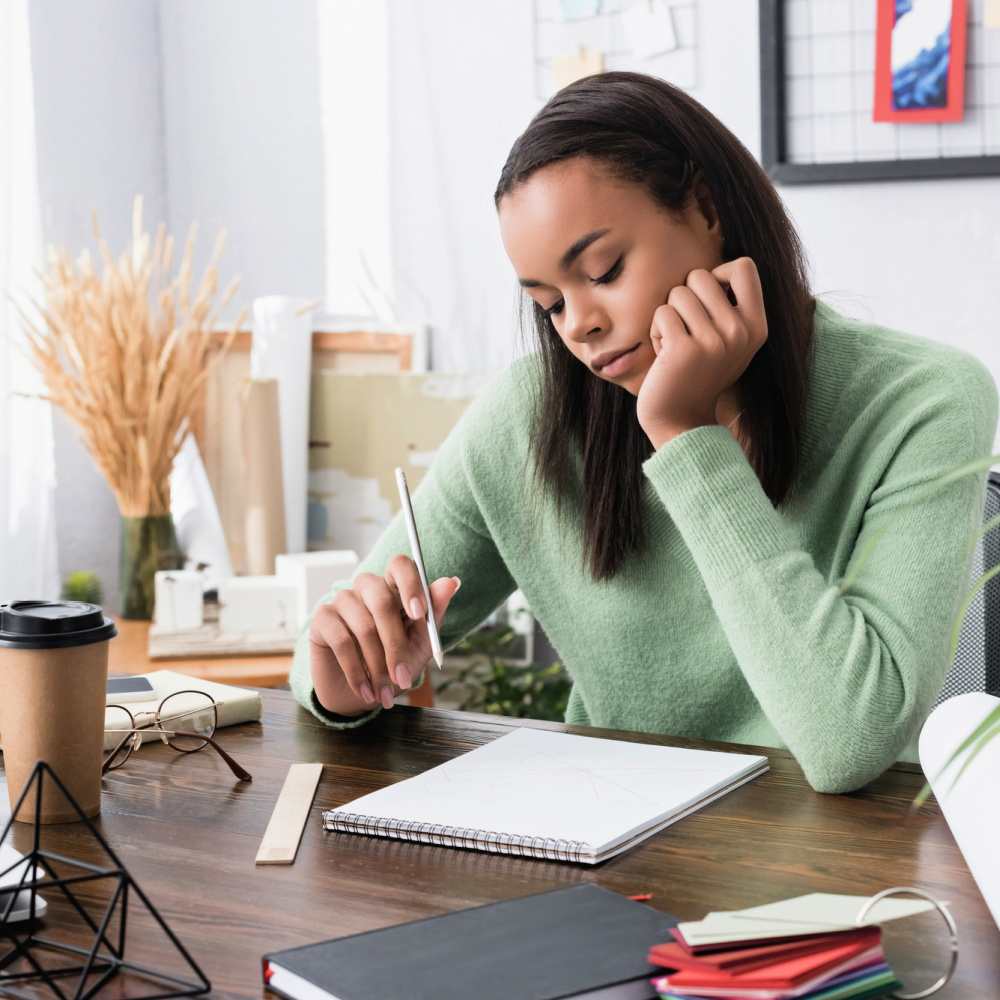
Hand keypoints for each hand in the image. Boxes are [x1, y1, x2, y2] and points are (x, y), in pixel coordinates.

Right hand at [309, 555, 460, 715]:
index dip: (411, 585)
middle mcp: (367, 587)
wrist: (363, 692)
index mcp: (395, 586)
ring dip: (377, 666)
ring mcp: (343, 600)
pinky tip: (365, 690)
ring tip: (384, 693)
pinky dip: (356, 671)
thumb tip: (452, 582)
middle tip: (403, 678)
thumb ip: (434, 615)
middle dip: (396, 645)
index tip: (420, 614)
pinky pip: (342, 641)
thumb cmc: (395, 663)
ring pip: (364, 626)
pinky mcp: (322, 619)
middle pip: (382, 600)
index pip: (401, 566)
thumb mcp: (421, 644)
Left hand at [635, 257, 766, 449]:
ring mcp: (714, 341)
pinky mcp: (684, 349)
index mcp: (757, 327)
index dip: (719, 274)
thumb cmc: (698, 374)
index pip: (744, 266)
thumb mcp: (731, 341)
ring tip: (676, 344)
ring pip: (678, 293)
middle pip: (701, 275)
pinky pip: (662, 313)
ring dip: (668, 316)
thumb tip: (720, 267)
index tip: (708, 301)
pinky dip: (656, 332)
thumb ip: (732, 306)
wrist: (681, 420)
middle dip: (685, 298)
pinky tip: (664, 355)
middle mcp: (740, 332)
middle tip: (687, 330)